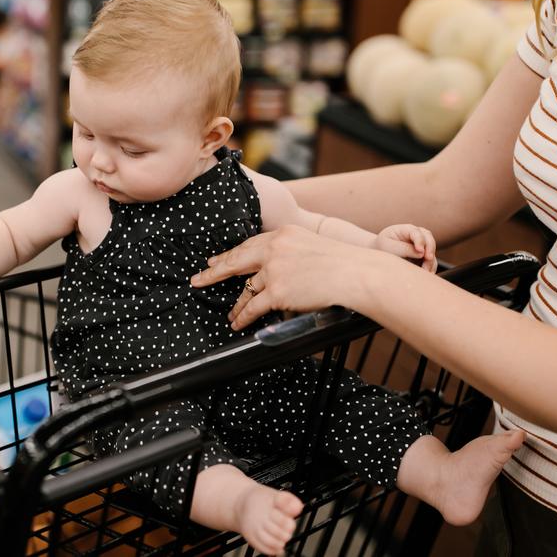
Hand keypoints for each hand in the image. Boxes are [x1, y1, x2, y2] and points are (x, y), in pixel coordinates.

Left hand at [190, 225, 394, 330]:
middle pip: (237, 260)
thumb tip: (278, 268)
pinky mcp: (278, 291)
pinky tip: (237, 323)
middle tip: (200, 278)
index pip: (250, 244)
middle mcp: (275, 248)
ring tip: (230, 314)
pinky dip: (244, 316)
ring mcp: (274, 270)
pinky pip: (253, 306)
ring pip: (247, 289)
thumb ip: (291, 252)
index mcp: (283, 234)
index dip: (232, 254)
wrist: (357, 273)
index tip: (217, 260)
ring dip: (237, 304)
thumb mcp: (313, 245)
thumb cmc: (344, 263)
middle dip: (216, 271)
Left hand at [375, 224, 436, 271]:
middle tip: (428, 259)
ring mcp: (422, 245)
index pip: (416, 232)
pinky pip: (432, 261)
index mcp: (406, 229)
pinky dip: (431, 267)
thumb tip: (420, 253)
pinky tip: (428, 274)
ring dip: (431, 261)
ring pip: (432, 250)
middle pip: (428, 238)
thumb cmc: (383, 247)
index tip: (420, 250)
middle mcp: (417, 235)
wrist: (381, 253)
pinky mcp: (424, 256)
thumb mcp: (389, 246)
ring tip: (426, 271)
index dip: (420, 240)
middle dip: (430, 248)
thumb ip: (404, 248)